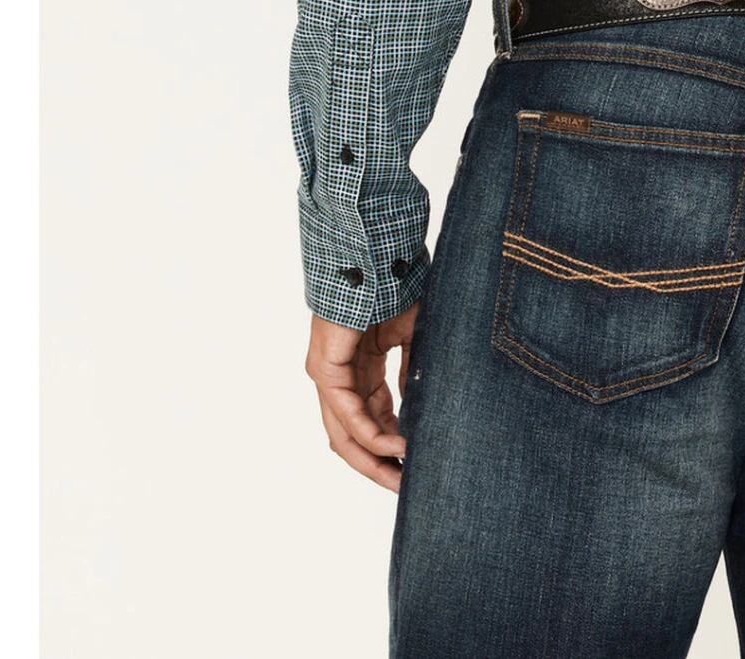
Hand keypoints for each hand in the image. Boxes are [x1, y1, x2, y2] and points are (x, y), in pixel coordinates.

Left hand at [306, 301, 418, 491]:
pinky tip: (395, 447)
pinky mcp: (325, 370)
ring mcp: (329, 377)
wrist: (377, 256)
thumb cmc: (395, 286)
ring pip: (345, 435)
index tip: (418, 465)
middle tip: (406, 488)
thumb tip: (418, 406)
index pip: (374, 421)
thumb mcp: (410, 337)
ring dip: (372, 461)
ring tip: (400, 480)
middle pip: (354, 438)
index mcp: (361, 371)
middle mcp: (341, 379)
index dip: (394, 446)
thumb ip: (410, 373)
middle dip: (380, 466)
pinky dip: (370, 434)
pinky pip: (346, 414)